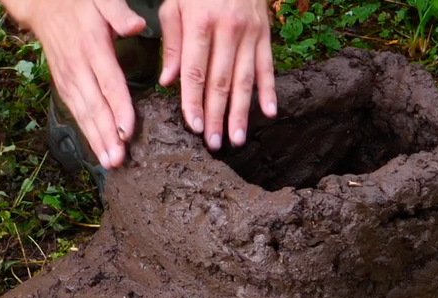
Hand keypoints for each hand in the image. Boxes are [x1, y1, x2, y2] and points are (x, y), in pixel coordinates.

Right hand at [2, 0, 147, 168]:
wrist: (44, 5)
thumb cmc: (80, 2)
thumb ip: (120, 14)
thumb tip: (138, 26)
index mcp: (92, 46)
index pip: (109, 83)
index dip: (118, 109)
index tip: (127, 131)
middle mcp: (78, 66)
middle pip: (94, 106)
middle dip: (106, 135)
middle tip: (117, 159)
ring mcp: (68, 77)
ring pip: (83, 113)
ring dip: (96, 140)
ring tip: (109, 162)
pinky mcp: (62, 83)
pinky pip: (75, 111)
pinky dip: (86, 131)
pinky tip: (96, 147)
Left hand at [158, 0, 276, 150]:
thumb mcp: (173, 5)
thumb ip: (170, 43)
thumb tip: (167, 81)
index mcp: (200, 24)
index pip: (195, 72)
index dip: (194, 101)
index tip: (193, 127)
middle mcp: (228, 30)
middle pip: (221, 81)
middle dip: (217, 115)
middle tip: (214, 144)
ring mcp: (250, 33)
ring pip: (245, 79)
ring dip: (241, 112)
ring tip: (237, 139)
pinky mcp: (265, 33)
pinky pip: (267, 66)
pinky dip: (270, 90)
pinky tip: (270, 113)